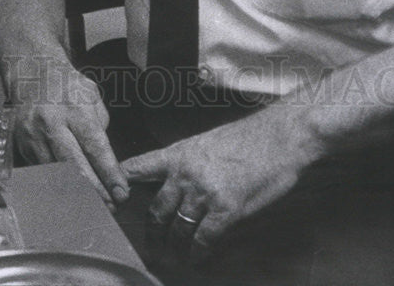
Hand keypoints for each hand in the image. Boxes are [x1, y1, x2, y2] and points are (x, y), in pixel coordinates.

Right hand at [11, 60, 128, 205]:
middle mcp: (51, 125)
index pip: (95, 146)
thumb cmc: (67, 86)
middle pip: (73, 166)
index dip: (109, 173)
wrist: (31, 74)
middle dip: (94, 191)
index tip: (122, 192)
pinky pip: (42, 173)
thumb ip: (99, 126)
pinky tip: (71, 194)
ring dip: (76, 193)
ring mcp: (33, 138)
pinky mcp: (21, 148)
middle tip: (112, 206)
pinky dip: (58, 185)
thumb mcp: (91, 96)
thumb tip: (105, 160)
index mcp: (74, 109)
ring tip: (95, 205)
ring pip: (56, 175)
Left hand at [122, 105, 318, 264]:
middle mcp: (186, 172)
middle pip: (155, 209)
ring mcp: (204, 191)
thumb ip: (189, 162)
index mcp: (180, 152)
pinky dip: (198, 253)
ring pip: (177, 228)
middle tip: (151, 245)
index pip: (138, 168)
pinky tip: (198, 258)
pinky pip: (202, 239)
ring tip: (175, 256)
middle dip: (152, 231)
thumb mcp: (210, 141)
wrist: (281, 135)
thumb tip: (177, 184)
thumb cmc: (251, 137)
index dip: (120, 184)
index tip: (111, 200)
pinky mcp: (226, 209)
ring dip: (175, 246)